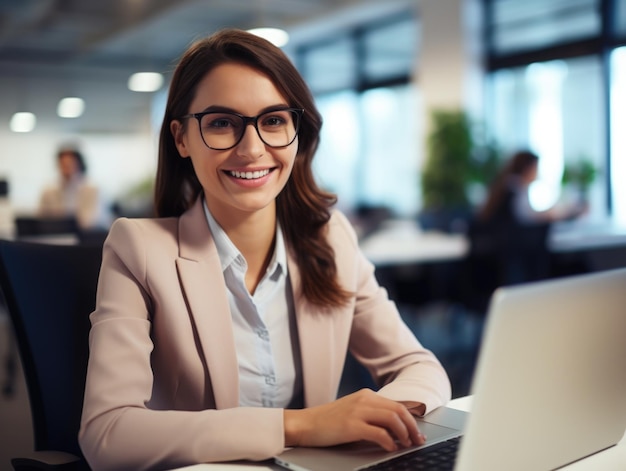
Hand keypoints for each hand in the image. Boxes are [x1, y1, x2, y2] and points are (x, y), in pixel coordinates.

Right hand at [283, 388, 425, 451]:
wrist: (304, 423)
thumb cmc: (327, 421)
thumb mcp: (352, 411)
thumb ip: (370, 415)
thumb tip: (393, 429)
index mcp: (366, 395)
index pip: (397, 404)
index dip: (411, 419)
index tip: (417, 432)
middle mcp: (364, 400)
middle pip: (399, 410)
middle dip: (412, 427)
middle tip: (417, 440)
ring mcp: (358, 411)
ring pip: (392, 418)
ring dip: (403, 433)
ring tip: (405, 444)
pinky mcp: (352, 426)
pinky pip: (379, 433)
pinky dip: (389, 442)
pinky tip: (390, 448)